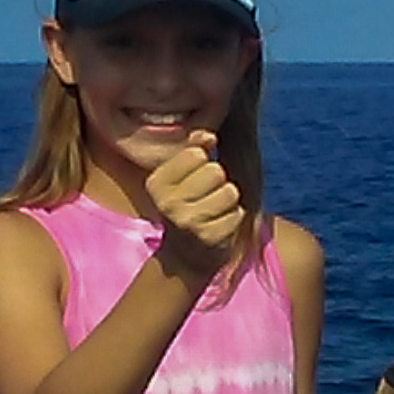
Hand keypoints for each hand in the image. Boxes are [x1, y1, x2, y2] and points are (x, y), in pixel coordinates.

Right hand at [148, 131, 244, 278]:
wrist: (184, 257)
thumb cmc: (187, 206)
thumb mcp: (182, 177)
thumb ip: (193, 149)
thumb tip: (209, 136)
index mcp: (156, 183)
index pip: (196, 153)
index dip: (203, 163)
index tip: (194, 181)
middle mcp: (167, 203)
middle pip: (215, 170)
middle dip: (218, 182)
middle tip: (206, 198)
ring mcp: (187, 222)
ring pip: (229, 191)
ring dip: (228, 200)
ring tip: (214, 211)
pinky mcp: (208, 238)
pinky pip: (236, 213)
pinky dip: (233, 218)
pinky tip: (218, 226)